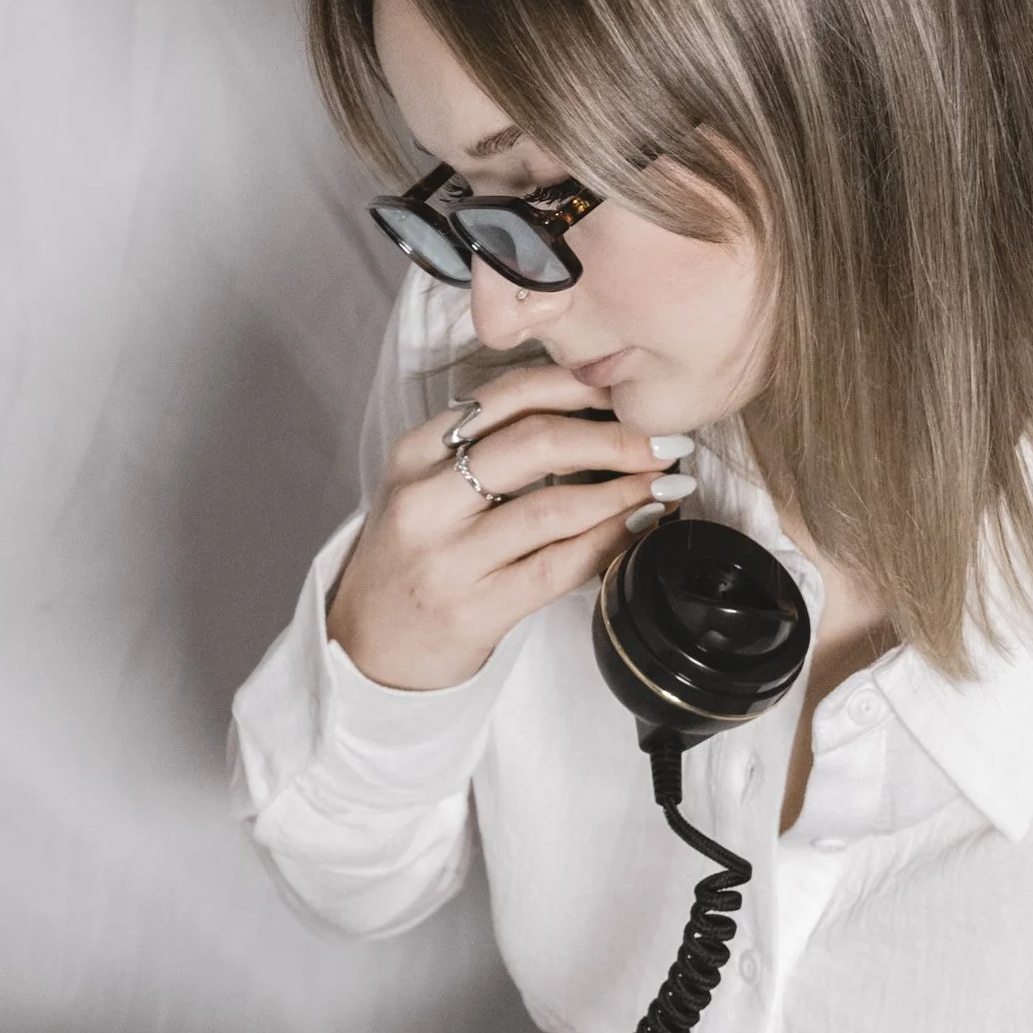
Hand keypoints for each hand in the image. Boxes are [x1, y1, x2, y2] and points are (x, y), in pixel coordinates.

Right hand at [326, 362, 693, 692]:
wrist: (368, 646)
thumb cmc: (414, 559)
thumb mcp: (428, 488)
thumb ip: (487, 448)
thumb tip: (591, 412)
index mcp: (415, 454)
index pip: (506, 395)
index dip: (578, 386)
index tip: (625, 392)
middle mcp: (427, 499)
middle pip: (536, 443)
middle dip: (615, 437)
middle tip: (664, 441)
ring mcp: (449, 558)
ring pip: (554, 507)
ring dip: (624, 491)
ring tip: (664, 483)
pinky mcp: (476, 608)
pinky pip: (559, 567)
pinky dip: (611, 541)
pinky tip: (640, 528)